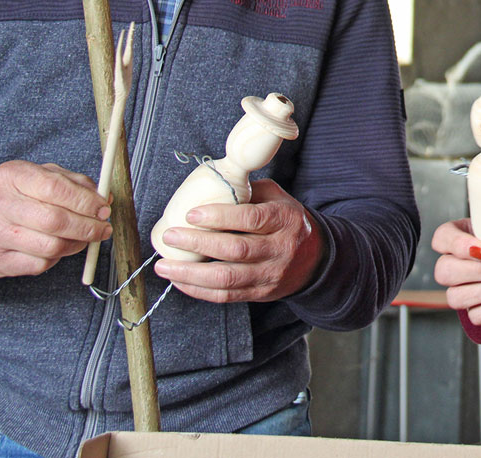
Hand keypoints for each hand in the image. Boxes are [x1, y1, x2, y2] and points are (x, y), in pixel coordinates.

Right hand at [0, 161, 111, 277]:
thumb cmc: (13, 197)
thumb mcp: (39, 177)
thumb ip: (74, 184)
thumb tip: (105, 199)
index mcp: (12, 175)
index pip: (55, 188)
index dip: (86, 201)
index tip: (104, 209)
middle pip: (55, 221)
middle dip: (88, 227)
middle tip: (103, 229)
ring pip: (50, 246)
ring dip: (77, 244)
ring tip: (84, 238)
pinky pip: (39, 264)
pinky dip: (58, 258)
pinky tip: (59, 247)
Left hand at [153, 178, 323, 302]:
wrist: (315, 258)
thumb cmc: (287, 221)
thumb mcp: (276, 197)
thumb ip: (247, 191)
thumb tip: (208, 183)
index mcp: (284, 219)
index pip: (251, 219)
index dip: (220, 217)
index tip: (192, 213)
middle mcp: (279, 249)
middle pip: (236, 250)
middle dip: (198, 243)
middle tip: (170, 236)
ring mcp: (269, 275)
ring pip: (227, 279)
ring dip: (191, 273)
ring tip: (164, 265)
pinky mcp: (260, 294)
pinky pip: (225, 296)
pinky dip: (198, 290)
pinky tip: (180, 280)